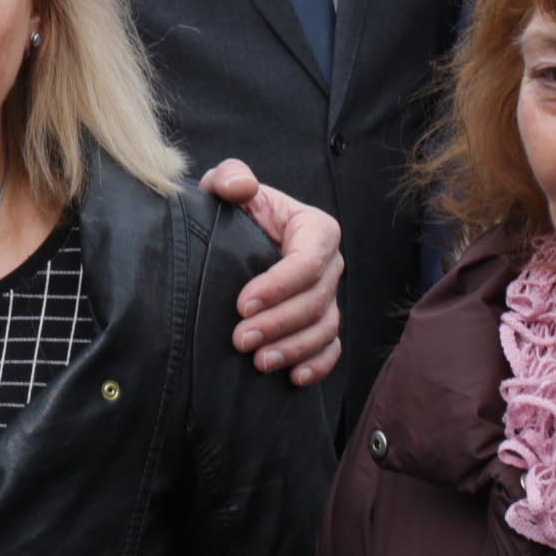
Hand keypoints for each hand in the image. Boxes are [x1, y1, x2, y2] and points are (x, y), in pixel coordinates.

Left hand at [202, 160, 343, 388]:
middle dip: (279, 324)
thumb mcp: (225, 185)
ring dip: (294, 349)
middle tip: (241, 340)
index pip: (307, 261)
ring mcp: (327, 296)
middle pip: (316, 300)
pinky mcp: (320, 323)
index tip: (242, 304)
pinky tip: (293, 378)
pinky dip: (317, 365)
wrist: (229, 237)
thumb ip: (230, 177)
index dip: (279, 285)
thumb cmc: (231, 209)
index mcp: (314, 228)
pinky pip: (330, 348)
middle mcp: (328, 265)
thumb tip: (239, 186)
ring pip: (324, 329)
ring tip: (259, 362)